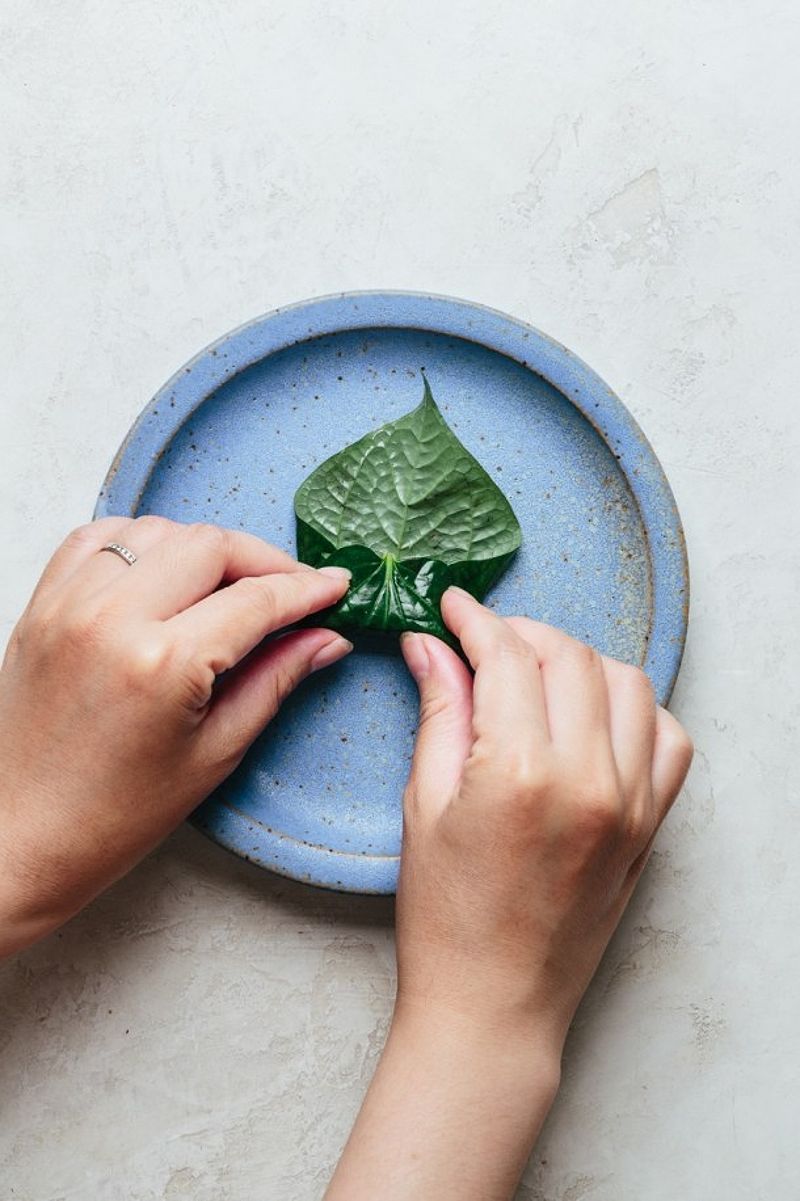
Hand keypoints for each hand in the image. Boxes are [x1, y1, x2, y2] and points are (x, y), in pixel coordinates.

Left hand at [0, 516, 351, 956]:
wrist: (20, 836)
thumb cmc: (114, 815)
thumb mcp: (215, 753)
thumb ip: (275, 680)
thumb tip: (325, 639)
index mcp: (163, 663)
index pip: (256, 599)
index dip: (307, 589)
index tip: (336, 587)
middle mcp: (112, 618)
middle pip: (210, 544)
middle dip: (263, 560)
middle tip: (290, 591)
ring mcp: (69, 605)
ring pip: (157, 530)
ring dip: (203, 547)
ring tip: (229, 585)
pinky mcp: (42, 605)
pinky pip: (98, 538)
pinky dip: (140, 542)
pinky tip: (164, 572)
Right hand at [327, 588, 691, 1200]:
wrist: (494, 1003)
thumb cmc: (446, 916)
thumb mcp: (424, 804)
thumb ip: (439, 711)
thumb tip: (431, 645)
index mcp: (519, 772)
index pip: (507, 658)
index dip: (476, 620)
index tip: (455, 606)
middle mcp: (587, 779)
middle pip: (570, 659)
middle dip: (524, 634)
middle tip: (486, 640)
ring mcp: (630, 803)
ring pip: (628, 683)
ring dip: (582, 662)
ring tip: (539, 674)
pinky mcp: (651, 826)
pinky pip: (669, 738)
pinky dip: (637, 710)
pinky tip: (594, 718)